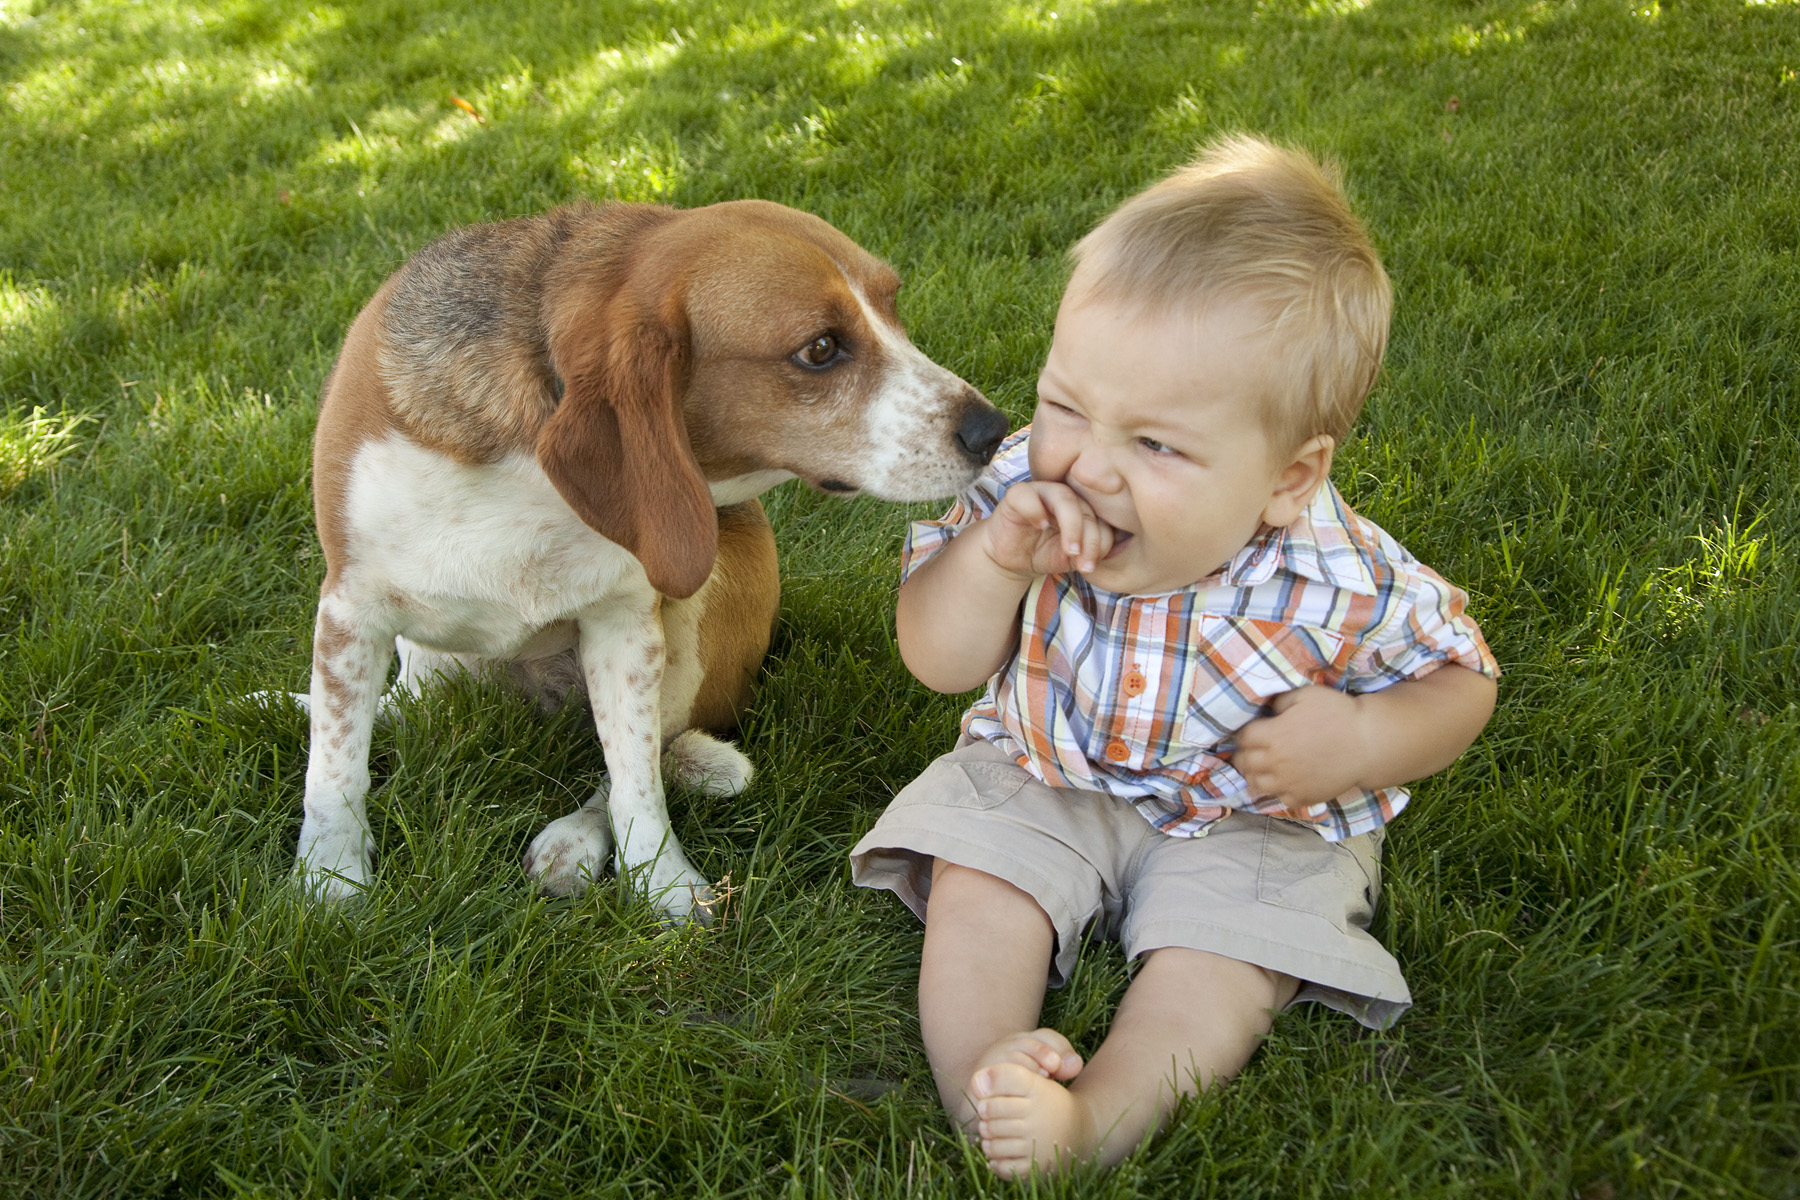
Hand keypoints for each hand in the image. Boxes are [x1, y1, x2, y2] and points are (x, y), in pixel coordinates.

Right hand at [976, 480, 1114, 580]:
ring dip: (1071, 526)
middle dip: (1089, 538)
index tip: (1090, 566)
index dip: (1101, 543)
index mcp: (1083, 506)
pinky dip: (1035, 510)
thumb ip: (1093, 550)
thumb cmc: (1045, 554)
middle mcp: (1064, 495)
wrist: (1012, 561)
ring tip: (1069, 550)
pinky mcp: (1016, 495)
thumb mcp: (1074, 557)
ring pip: (1064, 497)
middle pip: (1086, 507)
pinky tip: (1039, 526)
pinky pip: (1027, 494)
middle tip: (1083, 563)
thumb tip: (1110, 552)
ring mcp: (1041, 492)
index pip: (1101, 518)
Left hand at [1231, 686, 1370, 811]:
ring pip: (1256, 783)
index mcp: (1273, 735)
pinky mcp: (1303, 797)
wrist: (1368, 743)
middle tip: (1248, 750)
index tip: (1248, 732)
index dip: (1242, 734)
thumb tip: (1268, 710)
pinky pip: (1279, 798)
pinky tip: (1282, 781)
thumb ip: (1280, 701)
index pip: (1242, 738)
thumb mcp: (1305, 695)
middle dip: (1243, 754)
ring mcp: (1289, 782)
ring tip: (1259, 768)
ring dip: (1254, 774)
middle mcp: (1276, 762)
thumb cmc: (1338, 713)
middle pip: (1244, 762)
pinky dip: (1276, 790)